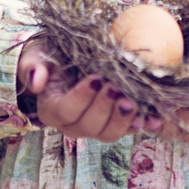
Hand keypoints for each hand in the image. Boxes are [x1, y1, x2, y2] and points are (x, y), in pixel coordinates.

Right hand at [17, 40, 140, 142]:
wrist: (66, 59)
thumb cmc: (50, 55)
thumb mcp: (37, 54)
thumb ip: (33, 66)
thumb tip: (37, 81)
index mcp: (53, 109)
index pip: (66, 111)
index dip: (82, 98)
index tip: (96, 77)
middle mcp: (73, 123)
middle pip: (88, 127)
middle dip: (104, 108)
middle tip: (116, 87)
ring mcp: (96, 125)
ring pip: (108, 133)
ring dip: (122, 119)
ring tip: (132, 100)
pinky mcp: (115, 121)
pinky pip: (129, 129)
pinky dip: (143, 124)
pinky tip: (154, 117)